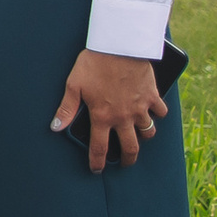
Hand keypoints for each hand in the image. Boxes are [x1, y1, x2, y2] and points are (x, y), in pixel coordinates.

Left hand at [53, 49, 168, 172]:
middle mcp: (124, 117)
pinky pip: (161, 112)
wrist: (119, 47)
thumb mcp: (73, 85)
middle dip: (128, 160)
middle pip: (130, 148)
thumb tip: (55, 128)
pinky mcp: (153, 97)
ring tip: (138, 136)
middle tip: (124, 163)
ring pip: (148, 132)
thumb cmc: (93, 64)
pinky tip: (154, 112)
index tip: (97, 170)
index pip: (99, 148)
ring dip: (144, 136)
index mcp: (102, 116)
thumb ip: (66, 109)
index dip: (97, 162)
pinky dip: (159, 114)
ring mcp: (141, 108)